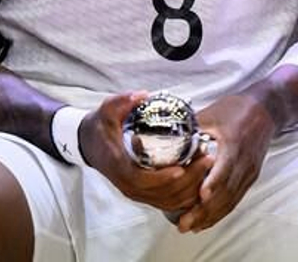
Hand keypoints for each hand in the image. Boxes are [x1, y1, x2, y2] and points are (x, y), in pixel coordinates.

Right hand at [79, 91, 212, 216]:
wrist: (89, 144)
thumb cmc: (100, 127)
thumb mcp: (106, 110)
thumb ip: (122, 101)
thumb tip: (143, 95)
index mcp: (119, 167)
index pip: (143, 180)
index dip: (164, 177)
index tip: (183, 166)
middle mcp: (128, 186)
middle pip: (162, 193)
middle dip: (188, 180)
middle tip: (208, 159)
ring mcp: (136, 192)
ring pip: (167, 201)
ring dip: (191, 188)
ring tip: (208, 165)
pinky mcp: (143, 194)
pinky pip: (167, 202)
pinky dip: (185, 196)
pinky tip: (200, 180)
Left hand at [175, 92, 275, 232]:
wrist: (267, 109)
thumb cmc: (238, 109)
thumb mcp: (213, 113)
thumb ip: (191, 127)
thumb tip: (165, 137)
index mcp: (234, 144)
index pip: (225, 167)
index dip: (213, 182)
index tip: (201, 196)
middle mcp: (244, 162)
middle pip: (226, 191)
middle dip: (205, 210)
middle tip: (184, 224)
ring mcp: (249, 172)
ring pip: (231, 199)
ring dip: (211, 216)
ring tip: (192, 227)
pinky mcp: (251, 177)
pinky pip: (236, 198)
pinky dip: (222, 211)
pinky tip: (208, 220)